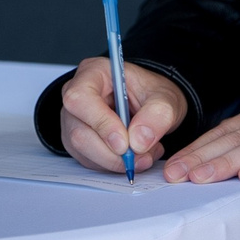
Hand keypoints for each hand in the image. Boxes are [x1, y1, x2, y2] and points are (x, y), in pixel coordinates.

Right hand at [57, 57, 188, 173]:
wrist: (151, 105)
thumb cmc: (152, 93)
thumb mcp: (165, 97)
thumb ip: (157, 114)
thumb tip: (138, 141)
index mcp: (93, 73)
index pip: (80, 98)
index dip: (101, 123)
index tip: (125, 143)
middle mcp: (77, 96)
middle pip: (79, 132)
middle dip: (112, 152)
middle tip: (142, 157)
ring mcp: (74, 120)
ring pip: (83, 150)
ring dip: (116, 162)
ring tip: (144, 155)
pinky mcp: (78, 142)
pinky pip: (90, 161)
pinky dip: (114, 165)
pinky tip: (133, 156)